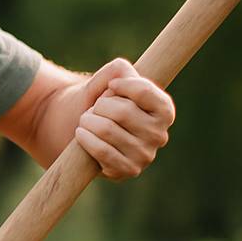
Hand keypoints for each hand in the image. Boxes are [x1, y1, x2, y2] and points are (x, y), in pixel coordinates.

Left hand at [73, 58, 174, 180]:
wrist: (78, 128)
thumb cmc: (100, 102)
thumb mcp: (110, 80)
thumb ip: (119, 70)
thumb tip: (121, 77)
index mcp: (163, 110)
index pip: (144, 91)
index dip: (122, 86)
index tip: (109, 86)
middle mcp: (160, 134)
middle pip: (122, 112)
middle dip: (100, 106)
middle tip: (94, 109)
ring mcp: (146, 155)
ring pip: (108, 130)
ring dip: (88, 122)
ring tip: (86, 121)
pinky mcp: (128, 170)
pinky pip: (102, 150)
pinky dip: (86, 139)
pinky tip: (81, 134)